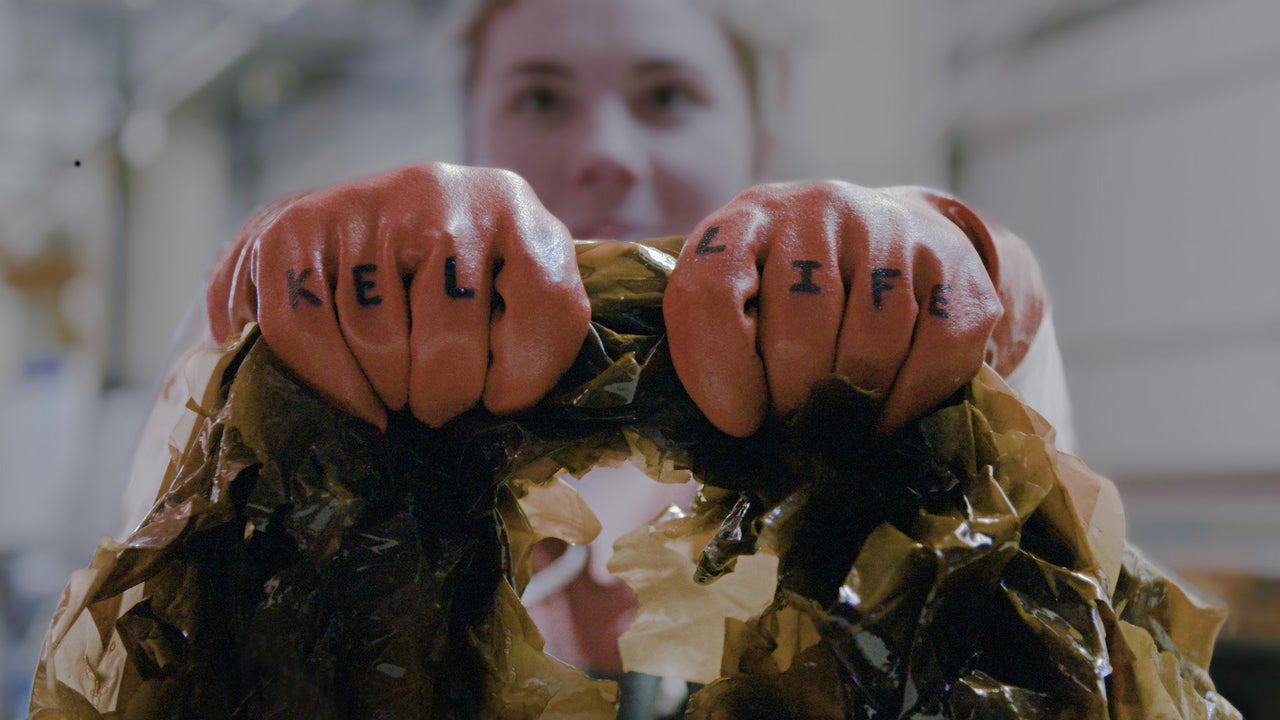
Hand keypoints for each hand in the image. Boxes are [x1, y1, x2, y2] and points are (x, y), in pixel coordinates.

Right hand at [207, 162, 590, 428]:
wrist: (347, 236)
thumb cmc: (448, 289)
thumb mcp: (512, 297)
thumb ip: (533, 335)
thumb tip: (507, 406)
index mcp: (514, 209)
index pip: (548, 302)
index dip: (525, 377)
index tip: (499, 398)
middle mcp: (442, 191)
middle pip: (453, 340)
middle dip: (445, 398)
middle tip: (436, 406)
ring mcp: (365, 202)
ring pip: (380, 344)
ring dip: (389, 394)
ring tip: (395, 391)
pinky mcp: (295, 227)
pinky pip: (304, 332)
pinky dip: (333, 384)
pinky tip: (355, 400)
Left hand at [664, 181, 1042, 436]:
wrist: (889, 241)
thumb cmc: (794, 292)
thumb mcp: (739, 302)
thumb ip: (716, 344)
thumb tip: (737, 424)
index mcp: (747, 220)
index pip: (711, 290)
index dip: (719, 368)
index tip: (739, 420)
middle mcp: (818, 209)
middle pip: (799, 324)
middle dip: (794, 396)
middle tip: (795, 423)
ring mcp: (892, 231)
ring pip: (871, 344)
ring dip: (852, 405)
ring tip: (837, 424)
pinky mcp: (955, 268)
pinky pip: (936, 355)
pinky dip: (906, 405)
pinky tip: (884, 420)